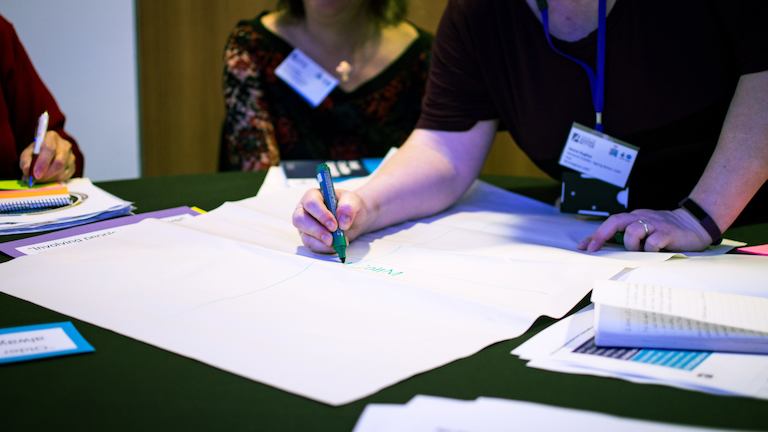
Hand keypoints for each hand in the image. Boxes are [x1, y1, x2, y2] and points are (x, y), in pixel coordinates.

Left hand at [19, 131, 76, 181]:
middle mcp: (65, 145)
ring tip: (40, 179)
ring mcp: (71, 156)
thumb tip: (27, 170)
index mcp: (51, 137)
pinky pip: (65, 176)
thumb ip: (26, 161)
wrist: (45, 155)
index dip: (42, 162)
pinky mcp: (73, 167)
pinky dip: (55, 180)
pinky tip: (47, 179)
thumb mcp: (27, 153)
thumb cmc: (36, 153)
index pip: (49, 148)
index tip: (35, 174)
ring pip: (62, 171)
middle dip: (47, 173)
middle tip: (37, 180)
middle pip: (60, 161)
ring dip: (50, 178)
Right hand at [292, 188, 370, 252]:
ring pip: (305, 236)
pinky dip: (324, 249)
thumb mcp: (353, 201)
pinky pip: (312, 246)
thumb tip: (342, 222)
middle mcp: (305, 210)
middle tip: (332, 238)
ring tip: (337, 243)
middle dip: (317, 231)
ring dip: (321, 243)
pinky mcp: (309, 239)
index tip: (334, 226)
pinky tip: (335, 246)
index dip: (321, 215)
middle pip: (300, 220)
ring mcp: (305, 226)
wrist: (353, 218)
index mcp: (313, 196)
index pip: (310, 203)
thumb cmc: (348, 205)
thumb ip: (348, 207)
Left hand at [578, 208, 712, 251]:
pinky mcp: (667, 233)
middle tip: (593, 249)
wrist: (695, 224)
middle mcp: (641, 218)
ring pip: (632, 231)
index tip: (583, 247)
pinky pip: (652, 241)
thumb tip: (606, 250)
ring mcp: (655, 224)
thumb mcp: (644, 231)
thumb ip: (628, 237)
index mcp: (633, 218)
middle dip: (601, 235)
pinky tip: (653, 253)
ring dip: (630, 245)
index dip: (596, 235)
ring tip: (638, 252)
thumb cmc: (665, 231)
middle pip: (615, 221)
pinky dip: (649, 249)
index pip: (610, 223)